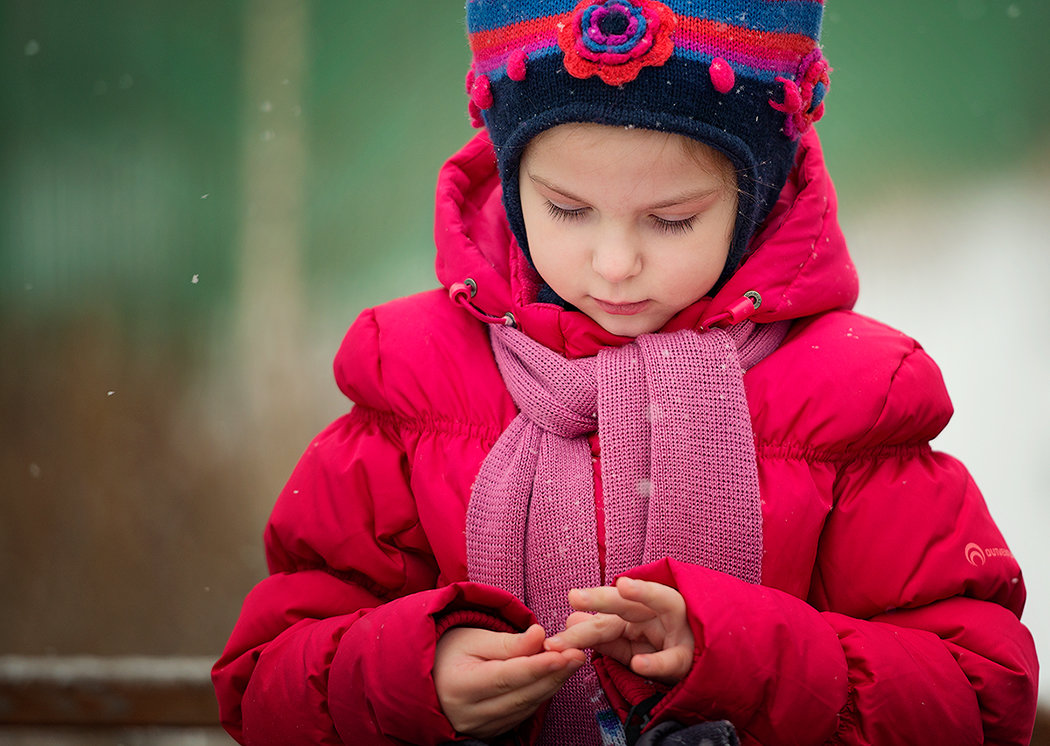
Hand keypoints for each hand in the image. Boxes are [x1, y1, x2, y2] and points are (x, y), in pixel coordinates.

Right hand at [433, 624, 584, 737]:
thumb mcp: (474, 638)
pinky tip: (556, 677)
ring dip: (552, 685)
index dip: (537, 666)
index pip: (507, 677)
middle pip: (521, 695)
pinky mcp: (492, 732)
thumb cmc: (451, 651)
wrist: (431, 677)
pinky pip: (523, 713)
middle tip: (578, 655)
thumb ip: (508, 642)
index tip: (564, 654)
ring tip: (573, 662)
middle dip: (553, 675)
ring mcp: (481, 727)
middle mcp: (469, 713)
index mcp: (460, 686)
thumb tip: (540, 636)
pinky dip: (541, 694)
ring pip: (526, 707)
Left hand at [544, 576, 693, 684]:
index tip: (566, 609)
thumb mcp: (631, 645)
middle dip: (602, 598)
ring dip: (645, 593)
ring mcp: (678, 629)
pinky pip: (675, 657)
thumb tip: (569, 619)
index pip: (608, 613)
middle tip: (575, 596)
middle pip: (629, 601)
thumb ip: (602, 635)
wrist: (713, 664)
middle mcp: (657, 613)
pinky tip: (638, 663)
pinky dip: (657, 662)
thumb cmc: (665, 650)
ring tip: (623, 588)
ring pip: (665, 602)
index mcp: (639, 613)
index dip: (585, 616)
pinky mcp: (691, 656)